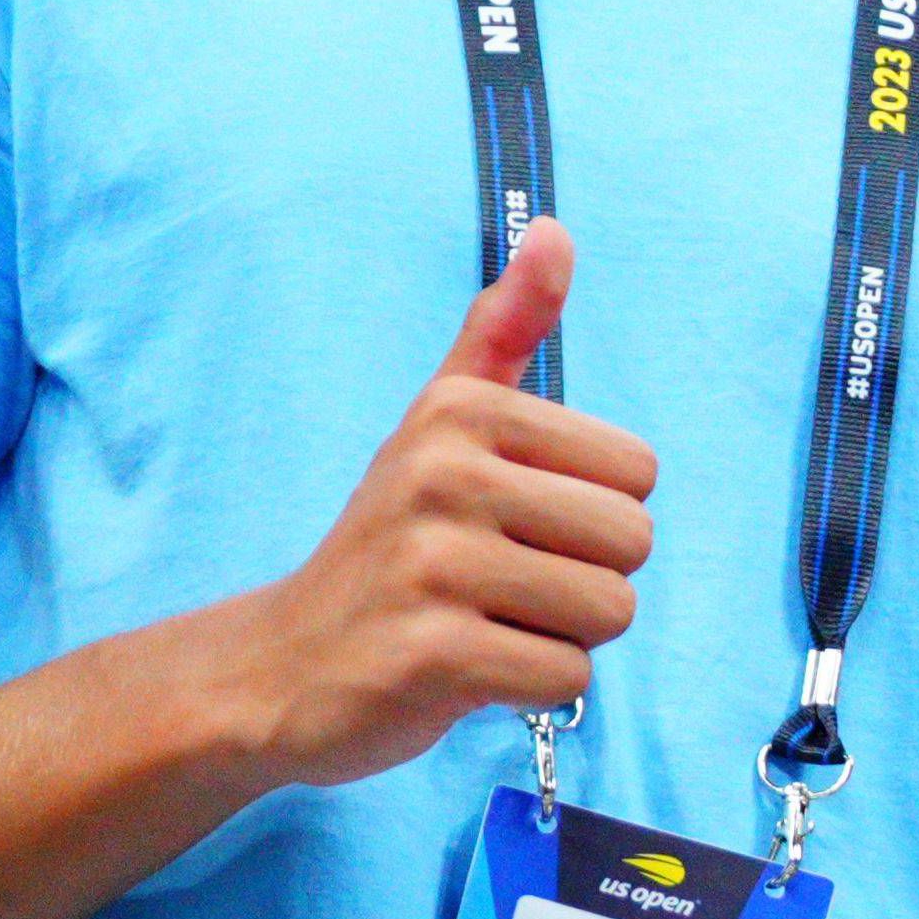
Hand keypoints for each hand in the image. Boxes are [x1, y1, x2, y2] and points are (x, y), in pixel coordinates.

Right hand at [225, 228, 653, 786]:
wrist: (279, 664)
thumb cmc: (391, 543)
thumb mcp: (439, 427)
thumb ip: (501, 333)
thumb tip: (557, 230)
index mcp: (462, 415)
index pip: (639, 473)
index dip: (594, 517)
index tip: (514, 528)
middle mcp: (443, 476)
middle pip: (634, 543)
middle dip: (587, 580)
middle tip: (502, 586)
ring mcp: (432, 568)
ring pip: (609, 612)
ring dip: (561, 635)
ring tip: (485, 623)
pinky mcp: (431, 656)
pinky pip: (566, 676)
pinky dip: (532, 688)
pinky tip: (468, 671)